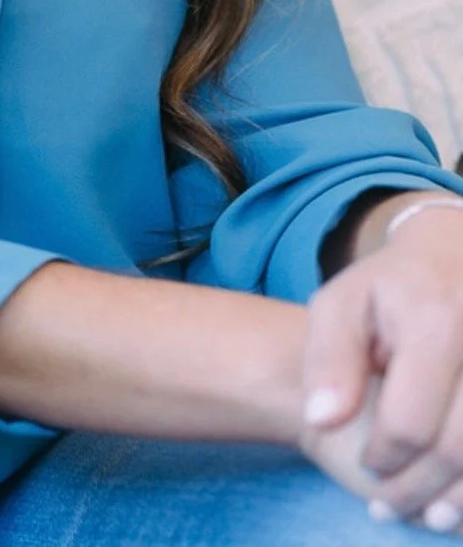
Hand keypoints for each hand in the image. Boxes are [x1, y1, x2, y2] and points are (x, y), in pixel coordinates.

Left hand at [303, 208, 462, 529]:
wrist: (454, 257)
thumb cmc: (389, 289)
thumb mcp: (343, 304)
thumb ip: (328, 359)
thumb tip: (321, 421)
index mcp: (434, 322)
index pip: (411, 422)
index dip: (385, 458)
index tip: (368, 465)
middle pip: (456, 448)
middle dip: (417, 488)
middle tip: (387, 504)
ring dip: (454, 498)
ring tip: (422, 512)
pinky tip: (451, 493)